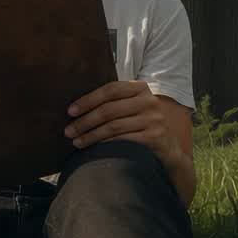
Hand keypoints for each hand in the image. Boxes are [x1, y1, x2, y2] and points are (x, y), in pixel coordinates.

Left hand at [63, 80, 181, 167]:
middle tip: (68, 131)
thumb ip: (114, 101)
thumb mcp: (133, 107)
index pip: (110, 89)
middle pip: (109, 110)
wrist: (168, 149)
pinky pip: (123, 140)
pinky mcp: (155, 137)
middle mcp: (149, 101)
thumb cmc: (142, 125)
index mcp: (141, 88)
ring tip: (76, 142)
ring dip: (91, 136)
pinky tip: (93, 150)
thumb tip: (76, 107)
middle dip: (85, 121)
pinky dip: (105, 145)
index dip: (88, 100)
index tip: (70, 111)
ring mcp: (154, 119)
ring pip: (113, 127)